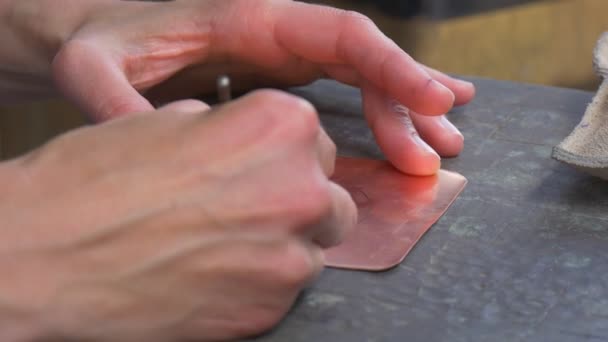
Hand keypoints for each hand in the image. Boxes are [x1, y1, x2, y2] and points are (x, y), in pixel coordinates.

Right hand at [0, 91, 355, 340]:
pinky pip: (284, 289)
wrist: (47, 257)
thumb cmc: (94, 182)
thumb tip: (248, 144)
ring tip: (225, 242)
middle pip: (327, 194)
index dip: (286, 154)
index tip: (263, 165)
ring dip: (281, 243)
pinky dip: (259, 281)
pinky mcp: (268, 310)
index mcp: (280, 128)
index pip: (316, 139)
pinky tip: (214, 272)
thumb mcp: (168, 121)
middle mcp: (300, 190)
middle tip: (247, 206)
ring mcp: (288, 256)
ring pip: (312, 246)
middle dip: (295, 198)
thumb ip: (229, 129)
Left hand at [50, 0, 474, 175]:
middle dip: (407, 102)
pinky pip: (342, 88)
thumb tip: (146, 139)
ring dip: (403, 111)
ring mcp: (282, 54)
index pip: (341, 33)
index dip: (393, 65)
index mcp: (251, 18)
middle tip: (438, 151)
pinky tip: (407, 128)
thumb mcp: (92, 66)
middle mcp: (277, 32)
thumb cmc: (98, 42)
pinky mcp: (279, 76)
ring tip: (441, 146)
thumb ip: (114, 99)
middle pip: (364, 58)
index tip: (434, 99)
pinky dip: (380, 107)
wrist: (94, 36)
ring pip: (360, 75)